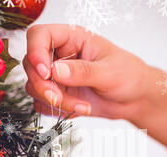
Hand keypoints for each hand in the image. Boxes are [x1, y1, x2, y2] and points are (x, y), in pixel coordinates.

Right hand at [24, 24, 149, 120]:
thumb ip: (82, 71)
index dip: (36, 52)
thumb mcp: (109, 72)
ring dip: (54, 101)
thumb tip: (55, 70)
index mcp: (72, 39)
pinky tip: (79, 109)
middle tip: (59, 99)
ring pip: (35, 87)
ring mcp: (57, 76)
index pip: (39, 35)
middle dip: (43, 86)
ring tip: (81, 106)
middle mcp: (60, 55)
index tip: (46, 72)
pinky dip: (56, 110)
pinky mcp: (58, 94)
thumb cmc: (129, 76)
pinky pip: (42, 103)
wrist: (135, 99)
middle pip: (31, 64)